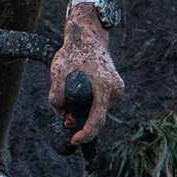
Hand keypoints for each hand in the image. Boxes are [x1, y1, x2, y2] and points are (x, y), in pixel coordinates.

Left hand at [50, 9, 122, 145]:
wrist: (88, 36)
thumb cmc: (72, 53)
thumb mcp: (57, 72)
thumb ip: (57, 96)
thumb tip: (62, 115)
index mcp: (104, 85)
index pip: (97, 119)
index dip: (86, 134)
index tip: (74, 141)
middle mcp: (115, 88)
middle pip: (97, 116)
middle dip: (81, 121)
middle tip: (66, 117)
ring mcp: (118, 88)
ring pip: (98, 109)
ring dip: (85, 109)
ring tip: (74, 88)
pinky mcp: (117, 87)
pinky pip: (101, 102)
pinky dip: (91, 102)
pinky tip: (84, 86)